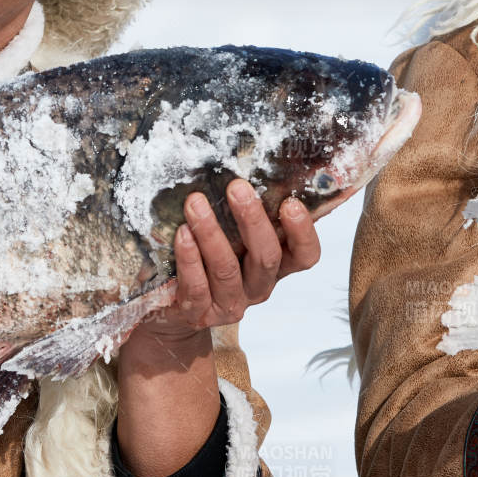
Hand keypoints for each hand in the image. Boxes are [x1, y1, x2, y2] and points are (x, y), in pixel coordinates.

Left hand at [132, 178, 320, 347]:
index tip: (291, 203)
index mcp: (275, 267)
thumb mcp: (233, 236)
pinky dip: (189, 258)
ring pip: (227, 269)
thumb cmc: (208, 259)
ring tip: (195, 203)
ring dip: (211, 232)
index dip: (303, 232)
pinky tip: (182, 234)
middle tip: (236, 187)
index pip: (305, 255)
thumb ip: (247, 212)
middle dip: (252, 219)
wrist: (172, 310)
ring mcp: (229, 303)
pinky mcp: (199, 313)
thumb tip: (255, 163)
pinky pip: (196, 286)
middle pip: (267, 257)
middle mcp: (258, 287)